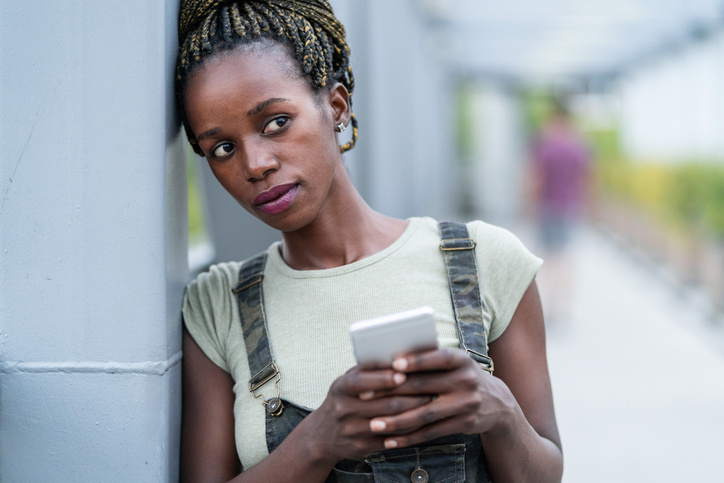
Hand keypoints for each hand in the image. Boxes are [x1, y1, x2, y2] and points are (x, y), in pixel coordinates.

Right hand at [303, 365, 432, 464]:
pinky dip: (408, 430)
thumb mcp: (347, 381)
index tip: (404, 373)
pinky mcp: (362, 447)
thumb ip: (368, 369)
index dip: (383, 378)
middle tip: (431, 389)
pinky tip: (421, 422)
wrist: (322, 435)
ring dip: (414, 413)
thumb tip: (396, 356)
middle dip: (411, 396)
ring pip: (391, 422)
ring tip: (430, 403)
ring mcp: (352, 430)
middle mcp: (344, 410)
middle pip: (384, 404)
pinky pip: (391, 439)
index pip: (362, 381)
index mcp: (340, 388)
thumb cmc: (343, 399)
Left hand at [365, 348, 514, 448]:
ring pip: (425, 414)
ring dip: (396, 421)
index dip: (416, 361)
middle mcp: (466, 380)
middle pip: (423, 387)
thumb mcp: (453, 363)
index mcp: (460, 359)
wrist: (496, 402)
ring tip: (374, 424)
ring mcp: (466, 404)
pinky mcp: (464, 424)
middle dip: (392, 392)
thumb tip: (389, 359)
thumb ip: (428, 359)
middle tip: (365, 397)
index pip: (437, 358)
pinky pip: (431, 432)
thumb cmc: (461, 376)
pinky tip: (391, 440)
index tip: (392, 365)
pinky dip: (409, 437)